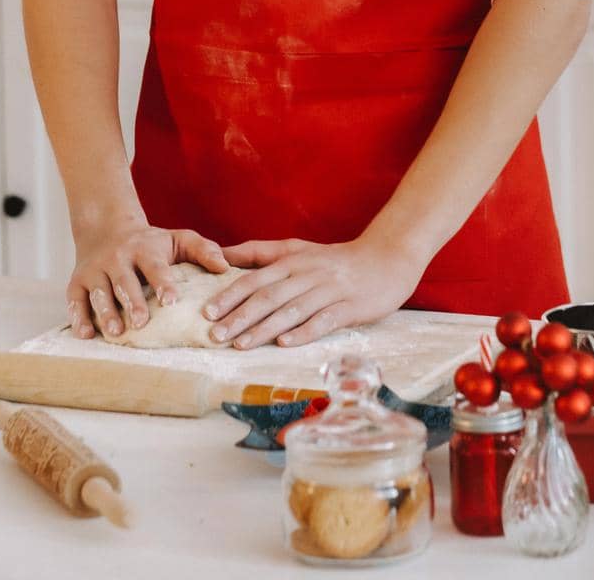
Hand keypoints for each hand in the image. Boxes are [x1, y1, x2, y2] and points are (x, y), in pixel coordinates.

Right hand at [67, 212, 230, 339]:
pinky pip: (75, 300)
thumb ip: (203, 250)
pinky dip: (78, 317)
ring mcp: (95, 270)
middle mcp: (118, 258)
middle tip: (141, 322)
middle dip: (132, 302)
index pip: (155, 267)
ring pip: (99, 292)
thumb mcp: (177, 239)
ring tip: (116, 332)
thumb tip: (226, 267)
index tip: (171, 301)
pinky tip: (86, 334)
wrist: (106, 228)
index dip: (163, 283)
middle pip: (124, 281)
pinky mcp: (77, 282)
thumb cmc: (150, 243)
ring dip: (106, 312)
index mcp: (145, 250)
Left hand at [202, 235, 426, 348]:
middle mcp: (307, 273)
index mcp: (292, 260)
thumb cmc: (335, 259)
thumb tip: (223, 254)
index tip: (207, 312)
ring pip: (291, 309)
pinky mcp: (349, 306)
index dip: (230, 294)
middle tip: (215, 335)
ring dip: (264, 328)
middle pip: (268, 295)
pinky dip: (303, 331)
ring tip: (241, 344)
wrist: (386, 258)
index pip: (255, 277)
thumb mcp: (298, 248)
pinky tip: (285, 343)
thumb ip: (261, 253)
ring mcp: (328, 290)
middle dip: (239, 316)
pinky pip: (323, 319)